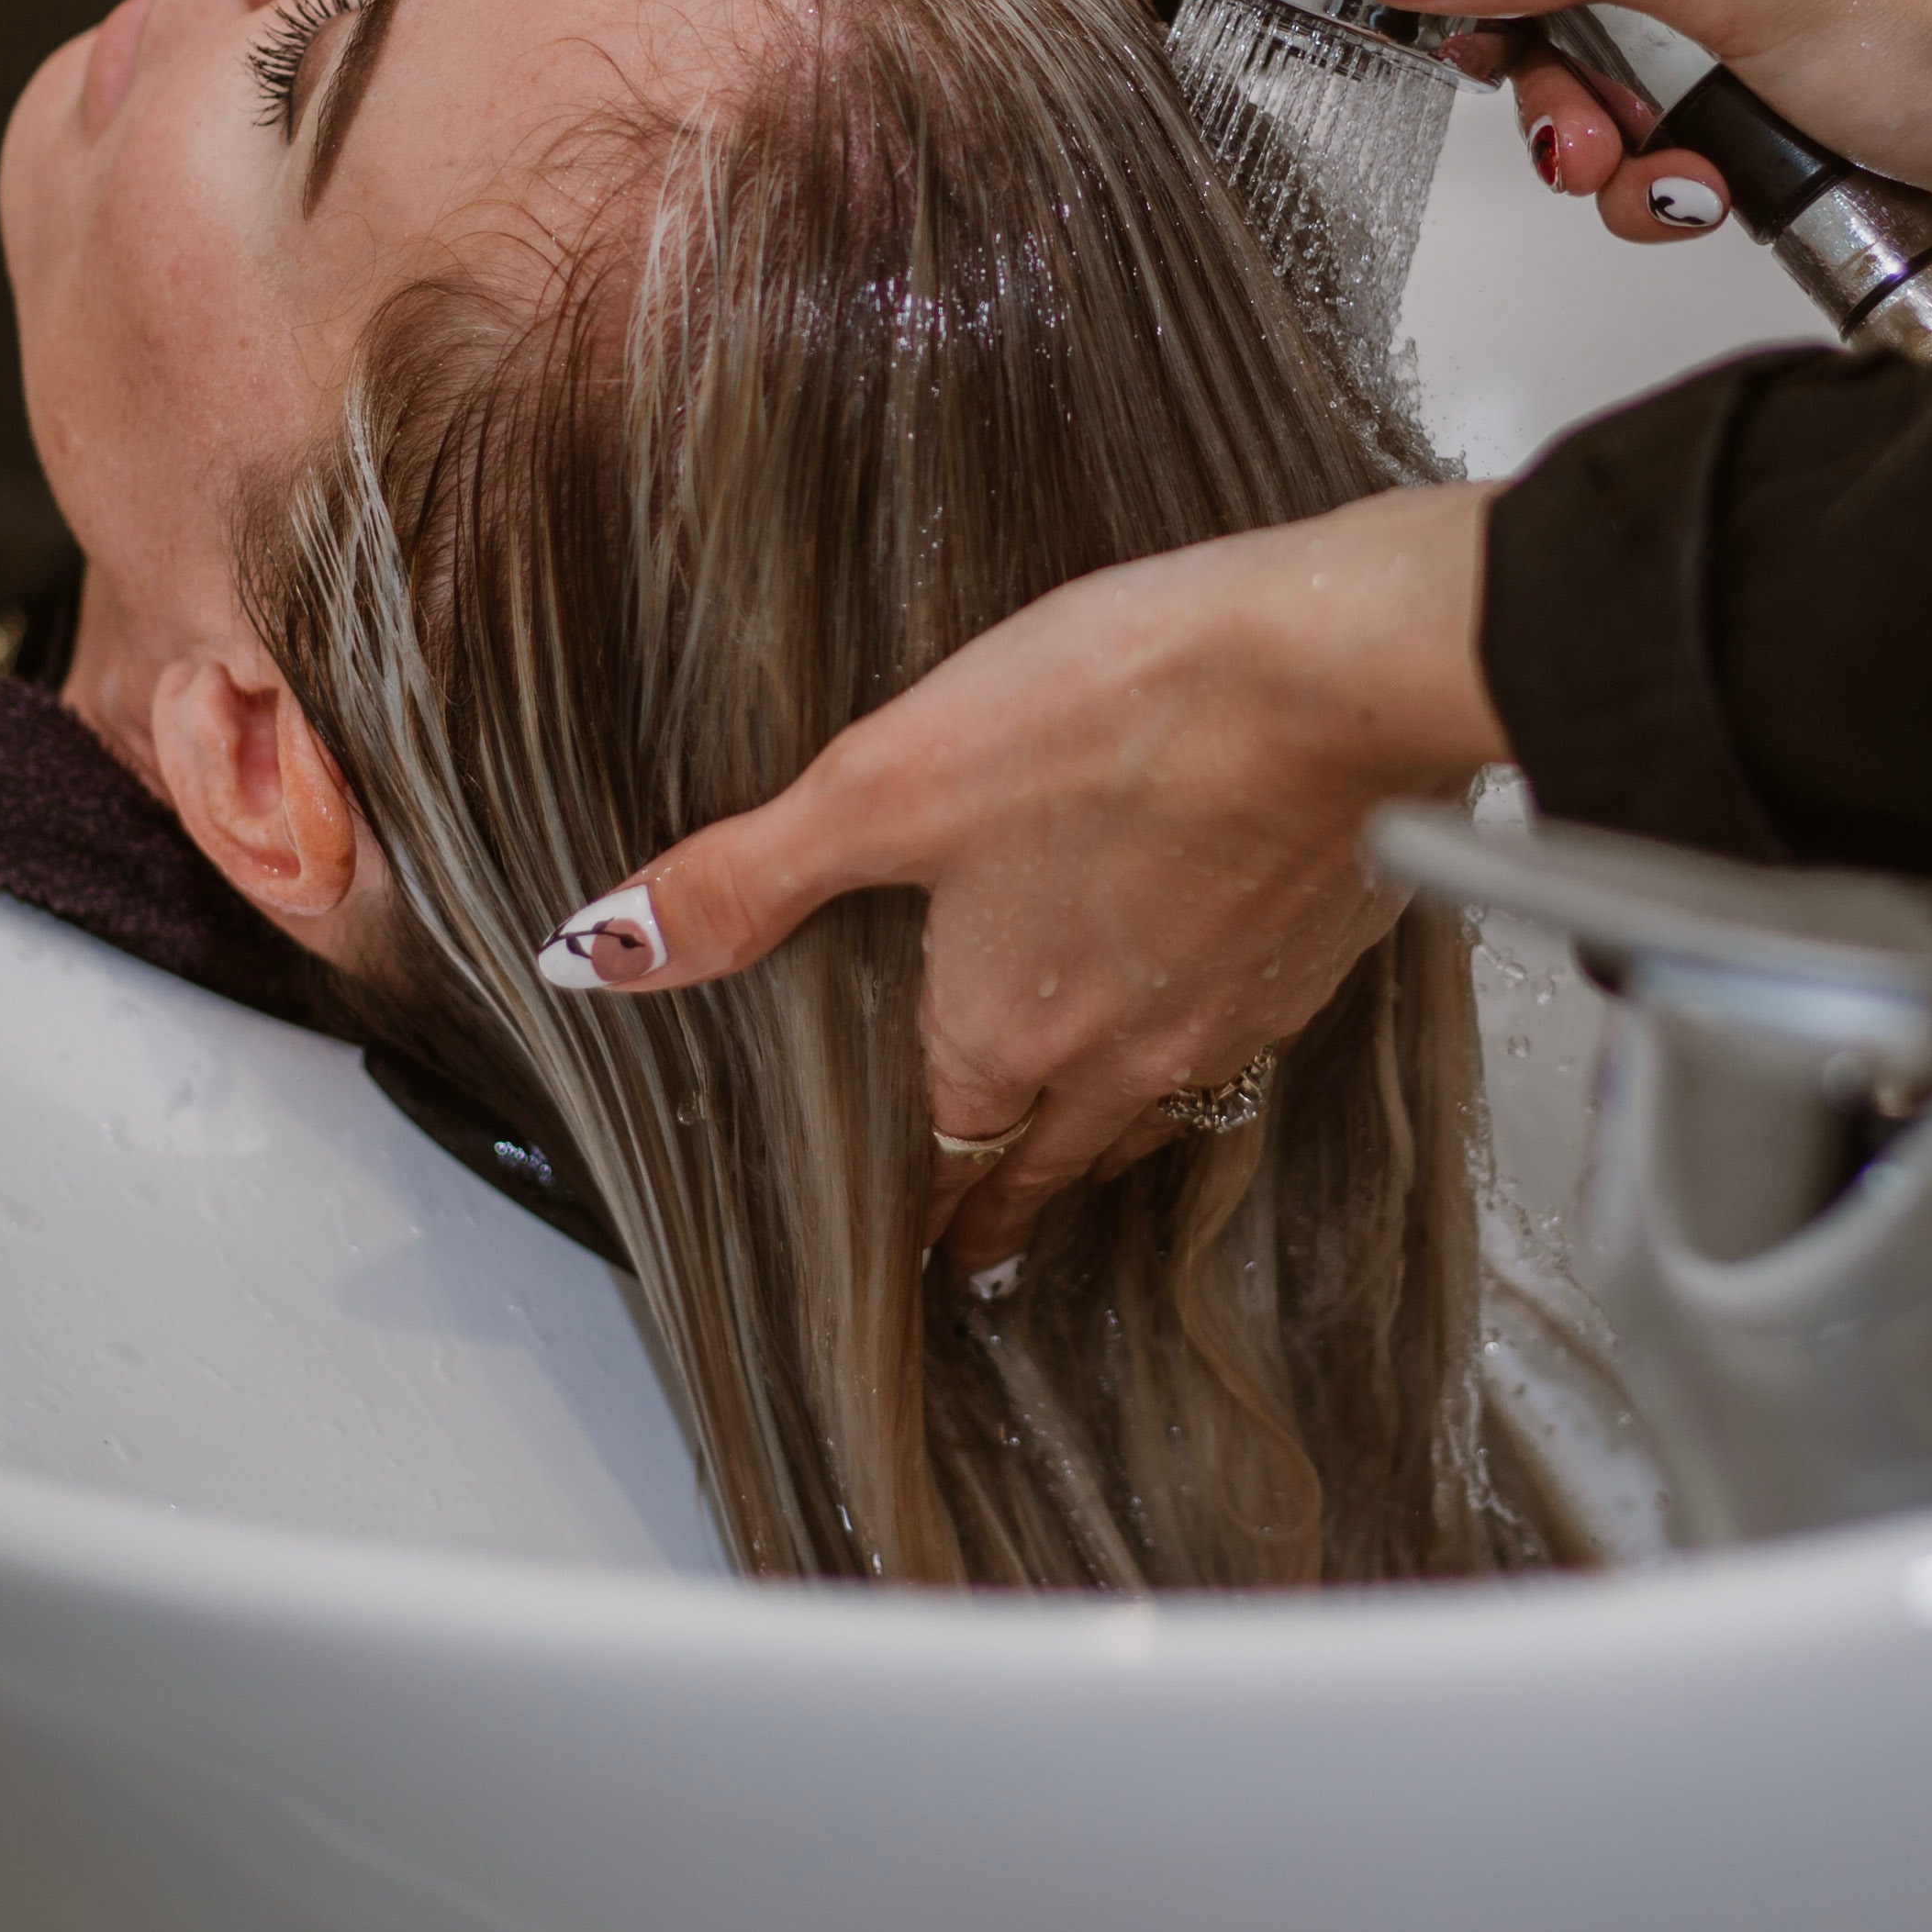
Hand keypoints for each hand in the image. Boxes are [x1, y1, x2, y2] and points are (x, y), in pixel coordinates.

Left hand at [527, 485, 1509, 1270]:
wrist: (1332, 676)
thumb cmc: (1118, 713)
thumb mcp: (888, 782)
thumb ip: (745, 877)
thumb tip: (599, 952)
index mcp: (1005, 1030)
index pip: (947, 1155)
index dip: (923, 1210)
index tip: (918, 1255)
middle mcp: (1121, 1053)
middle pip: (1052, 1159)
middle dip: (1008, 1204)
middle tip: (987, 1246)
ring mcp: (1232, 1014)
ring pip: (1154, 1112)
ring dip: (1109, 1142)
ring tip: (1086, 1155)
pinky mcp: (1313, 956)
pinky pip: (1245, 1038)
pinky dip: (1209, 1046)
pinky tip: (1211, 1001)